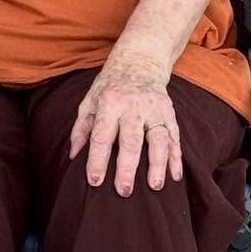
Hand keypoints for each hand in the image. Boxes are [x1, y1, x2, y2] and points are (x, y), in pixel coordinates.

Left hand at [70, 60, 182, 194]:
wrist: (140, 60)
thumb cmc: (110, 86)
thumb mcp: (89, 101)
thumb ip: (81, 129)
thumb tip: (73, 156)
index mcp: (109, 103)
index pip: (102, 135)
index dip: (97, 159)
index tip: (94, 181)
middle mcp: (133, 106)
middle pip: (131, 140)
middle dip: (127, 167)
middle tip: (124, 191)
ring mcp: (154, 109)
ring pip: (158, 139)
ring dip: (158, 164)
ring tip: (154, 186)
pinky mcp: (169, 112)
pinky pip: (175, 137)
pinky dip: (176, 157)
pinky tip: (175, 176)